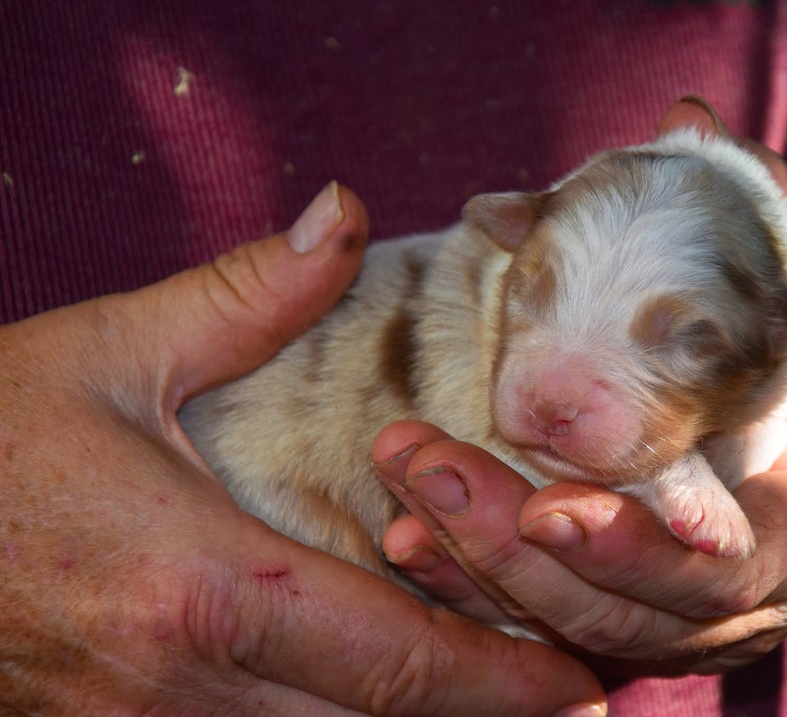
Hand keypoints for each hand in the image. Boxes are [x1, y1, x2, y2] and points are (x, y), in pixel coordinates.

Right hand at [0, 183, 604, 715]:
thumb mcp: (110, 353)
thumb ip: (245, 295)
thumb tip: (338, 212)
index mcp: (204, 587)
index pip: (396, 659)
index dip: (505, 680)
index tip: (584, 685)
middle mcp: (187, 687)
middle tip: (573, 694)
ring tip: (502, 700)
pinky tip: (372, 700)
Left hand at [370, 103, 786, 674]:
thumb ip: (765, 218)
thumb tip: (685, 120)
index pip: (717, 572)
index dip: (637, 549)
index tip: (553, 506)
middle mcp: (738, 602)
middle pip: (623, 613)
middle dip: (519, 553)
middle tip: (432, 473)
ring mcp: (681, 620)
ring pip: (573, 629)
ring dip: (481, 573)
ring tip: (403, 511)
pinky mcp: (630, 611)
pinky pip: (549, 620)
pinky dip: (480, 586)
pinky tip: (413, 540)